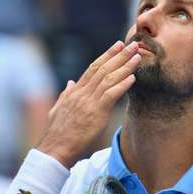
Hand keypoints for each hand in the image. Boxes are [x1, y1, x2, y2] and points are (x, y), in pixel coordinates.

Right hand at [37, 40, 140, 166]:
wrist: (55, 148)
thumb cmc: (57, 133)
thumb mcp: (58, 109)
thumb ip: (66, 95)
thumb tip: (70, 82)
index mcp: (74, 92)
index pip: (92, 68)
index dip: (106, 56)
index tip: (117, 46)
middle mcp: (82, 93)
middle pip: (102, 69)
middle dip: (119, 55)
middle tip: (132, 45)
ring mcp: (88, 102)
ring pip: (108, 79)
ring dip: (125, 67)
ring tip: (137, 57)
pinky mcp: (96, 113)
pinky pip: (111, 95)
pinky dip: (122, 85)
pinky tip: (132, 78)